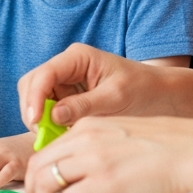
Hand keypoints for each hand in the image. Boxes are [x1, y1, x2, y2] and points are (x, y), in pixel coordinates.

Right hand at [18, 43, 168, 129]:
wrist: (160, 94)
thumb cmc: (143, 89)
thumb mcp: (116, 98)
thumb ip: (84, 105)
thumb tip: (53, 116)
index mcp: (77, 57)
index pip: (44, 74)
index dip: (35, 97)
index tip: (35, 120)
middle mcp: (66, 65)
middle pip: (32, 84)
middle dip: (32, 108)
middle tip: (42, 133)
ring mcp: (64, 81)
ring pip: (35, 97)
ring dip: (39, 117)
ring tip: (53, 135)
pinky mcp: (66, 96)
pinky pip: (47, 108)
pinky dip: (48, 122)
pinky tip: (60, 133)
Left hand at [22, 116, 192, 192]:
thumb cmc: (167, 147)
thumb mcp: (120, 135)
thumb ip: (96, 147)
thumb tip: (82, 171)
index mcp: (87, 127)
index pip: (46, 151)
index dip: (39, 173)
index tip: (42, 187)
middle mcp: (84, 140)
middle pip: (38, 166)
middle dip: (33, 189)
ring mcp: (92, 161)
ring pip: (46, 182)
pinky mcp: (104, 183)